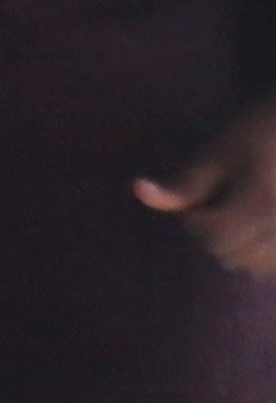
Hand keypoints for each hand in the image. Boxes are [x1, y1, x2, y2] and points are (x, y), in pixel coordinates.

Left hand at [135, 102, 275, 280]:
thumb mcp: (218, 153)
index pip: (217, 235)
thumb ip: (186, 183)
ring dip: (234, 250)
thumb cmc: (256, 135)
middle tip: (213, 208)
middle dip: (211, 236)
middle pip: (232, 254)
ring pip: (255, 266)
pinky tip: (252, 233)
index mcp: (261, 200)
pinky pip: (273, 266)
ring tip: (234, 219)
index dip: (195, 222)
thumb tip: (140, 191)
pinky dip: (259, 258)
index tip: (194, 202)